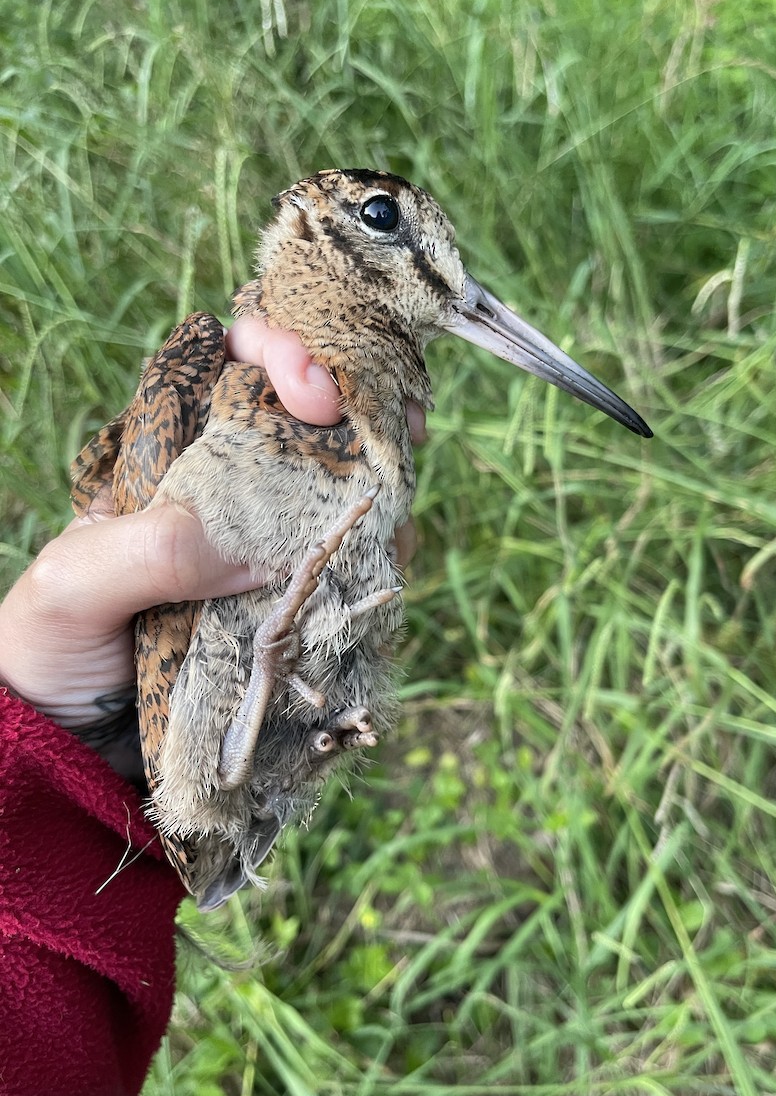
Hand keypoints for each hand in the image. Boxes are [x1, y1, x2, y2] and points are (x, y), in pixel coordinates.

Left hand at [0, 318, 423, 776]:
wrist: (74, 741)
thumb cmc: (53, 646)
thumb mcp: (76, 586)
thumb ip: (148, 552)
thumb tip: (250, 549)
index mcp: (167, 454)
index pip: (228, 365)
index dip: (281, 354)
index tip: (316, 396)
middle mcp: (224, 485)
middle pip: (306, 414)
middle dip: (362, 407)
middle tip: (403, 427)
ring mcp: (265, 541)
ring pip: (342, 483)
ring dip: (382, 481)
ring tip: (397, 509)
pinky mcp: (293, 597)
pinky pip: (352, 560)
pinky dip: (382, 554)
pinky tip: (390, 560)